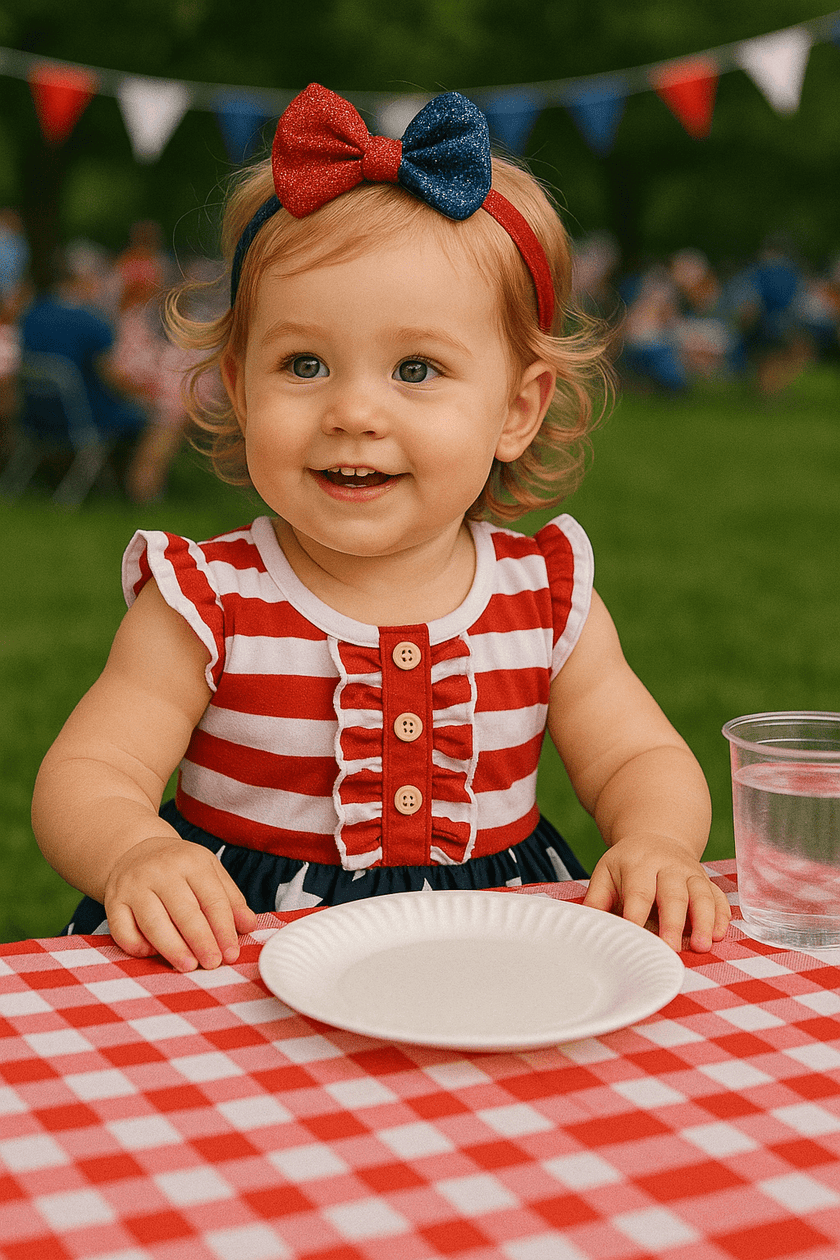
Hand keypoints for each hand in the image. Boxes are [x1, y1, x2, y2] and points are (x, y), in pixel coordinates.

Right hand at [103, 835, 257, 970]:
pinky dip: (137, 946)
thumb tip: (249, 925)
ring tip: (189, 965)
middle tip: (213, 964)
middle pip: (184, 912)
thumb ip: (230, 899)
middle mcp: (160, 870)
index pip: (212, 899)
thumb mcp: (209, 872)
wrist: (136, 850)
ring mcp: (133, 885)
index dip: (224, 929)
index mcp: (191, 861)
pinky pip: (122, 930)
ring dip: (173, 948)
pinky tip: (153, 954)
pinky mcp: (113, 901)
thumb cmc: (180, 868)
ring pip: (154, 923)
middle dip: (201, 942)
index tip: (231, 953)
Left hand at [583, 834, 730, 952]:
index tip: (636, 941)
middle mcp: (668, 865)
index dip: (637, 916)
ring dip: (704, 921)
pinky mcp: (707, 880)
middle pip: (673, 894)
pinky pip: (718, 896)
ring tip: (702, 946)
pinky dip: (721, 915)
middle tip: (672, 949)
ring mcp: (691, 872)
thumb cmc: (627, 864)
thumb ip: (597, 900)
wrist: (657, 836)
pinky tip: (720, 935)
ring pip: (701, 895)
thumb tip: (587, 928)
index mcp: (639, 863)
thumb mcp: (606, 872)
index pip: (639, 892)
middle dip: (673, 923)